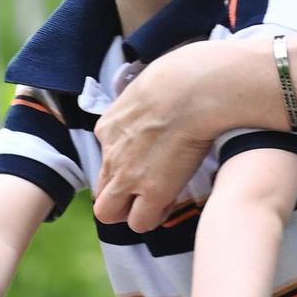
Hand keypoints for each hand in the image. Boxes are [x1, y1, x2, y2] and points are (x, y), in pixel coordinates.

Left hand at [90, 45, 238, 233]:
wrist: (195, 88)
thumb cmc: (181, 75)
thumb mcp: (146, 86)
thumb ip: (142, 102)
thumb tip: (156, 99)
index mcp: (108, 127)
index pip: (107, 158)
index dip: (125, 166)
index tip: (147, 162)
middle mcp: (111, 154)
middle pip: (100, 193)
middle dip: (119, 199)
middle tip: (144, 194)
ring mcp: (128, 176)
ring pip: (110, 213)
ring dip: (130, 212)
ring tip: (155, 205)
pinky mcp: (152, 191)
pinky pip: (141, 221)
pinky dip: (152, 218)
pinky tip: (169, 205)